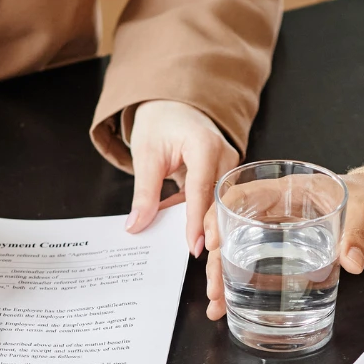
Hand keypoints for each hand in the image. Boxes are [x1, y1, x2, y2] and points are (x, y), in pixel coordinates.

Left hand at [125, 99, 237, 256]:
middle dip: (208, 230)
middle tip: (197, 257)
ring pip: (218, 204)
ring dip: (202, 226)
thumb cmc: (160, 122)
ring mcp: (227, 166)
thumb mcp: (146, 156)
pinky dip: (196, 215)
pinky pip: (212, 200)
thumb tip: (136, 226)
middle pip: (218, 201)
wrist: (172, 105)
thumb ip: (144, 193)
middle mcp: (224, 156)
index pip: (202, 190)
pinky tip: (181, 231)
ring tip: (190, 250)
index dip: (197, 221)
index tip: (193, 247)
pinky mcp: (223, 176)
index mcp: (205, 145)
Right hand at [200, 170, 363, 320]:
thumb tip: (351, 260)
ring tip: (218, 305)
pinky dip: (244, 287)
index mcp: (289, 190)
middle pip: (234, 231)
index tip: (213, 242)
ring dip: (225, 279)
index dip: (221, 216)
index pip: (243, 196)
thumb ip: (356, 234)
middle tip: (215, 289)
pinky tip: (232, 306)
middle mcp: (278, 212)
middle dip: (218, 261)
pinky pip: (260, 268)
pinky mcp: (290, 254)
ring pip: (240, 253)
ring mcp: (281, 234)